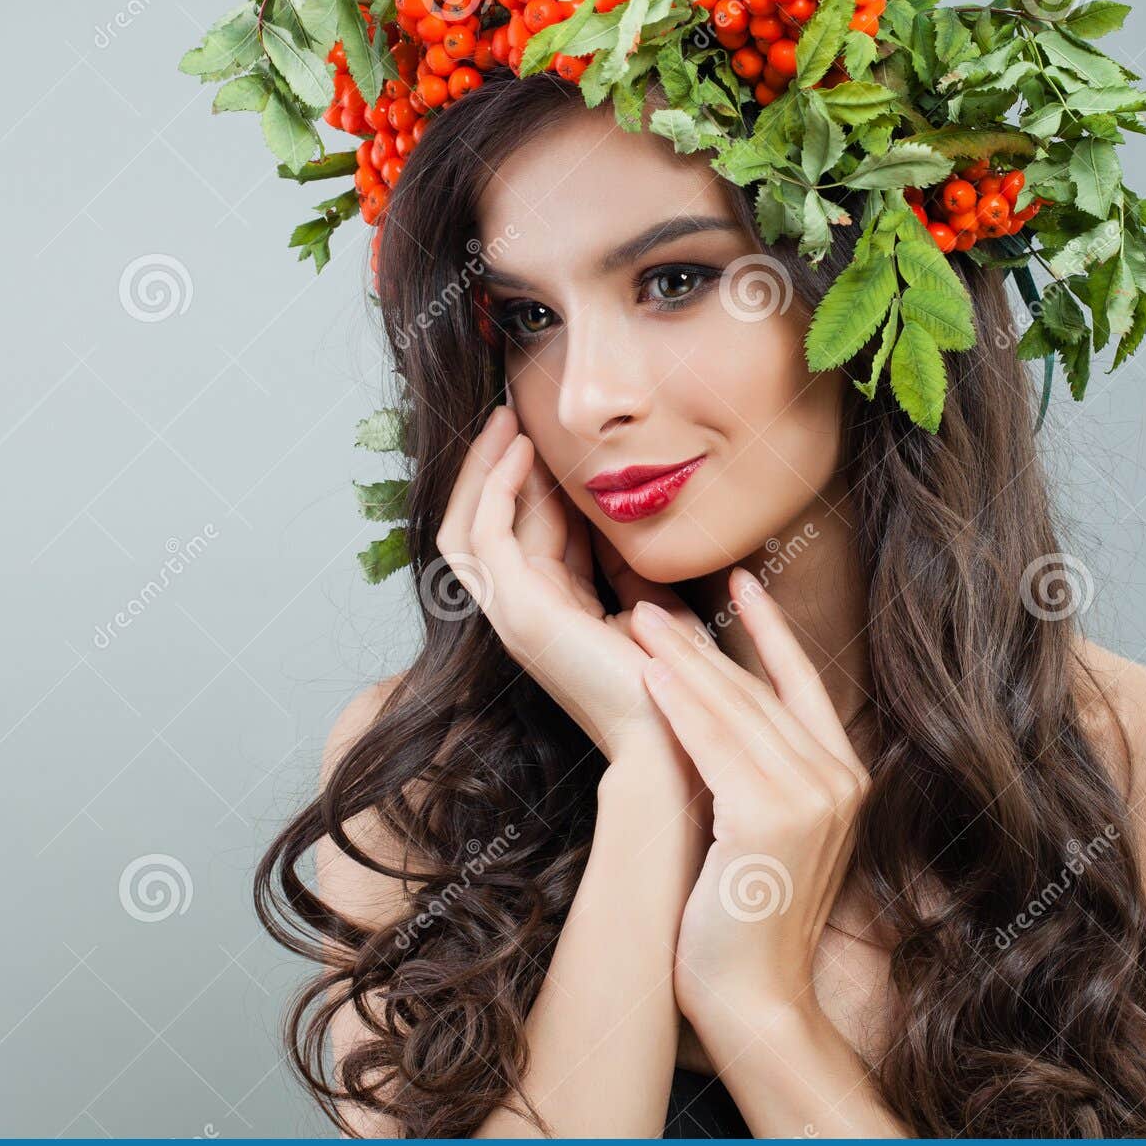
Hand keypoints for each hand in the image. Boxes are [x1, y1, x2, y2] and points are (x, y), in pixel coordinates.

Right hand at [435, 404, 709, 771]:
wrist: (678, 733)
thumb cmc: (676, 678)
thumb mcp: (653, 600)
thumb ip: (628, 562)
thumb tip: (621, 514)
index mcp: (553, 612)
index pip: (525, 532)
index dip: (530, 480)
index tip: (543, 433)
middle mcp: (522, 613)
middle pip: (486, 524)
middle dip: (494, 467)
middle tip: (508, 412)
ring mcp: (513, 615)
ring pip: (467, 528)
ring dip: (482, 471)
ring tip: (504, 421)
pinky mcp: (518, 612)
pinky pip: (484, 536)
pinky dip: (494, 489)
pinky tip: (520, 453)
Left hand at [624, 568, 870, 1025]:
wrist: (755, 1002)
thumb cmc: (745, 922)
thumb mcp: (763, 831)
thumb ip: (758, 771)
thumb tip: (719, 714)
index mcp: (842, 778)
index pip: (802, 683)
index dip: (770, 627)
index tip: (740, 580)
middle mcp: (837, 780)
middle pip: (758, 690)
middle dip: (702, 638)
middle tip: (653, 599)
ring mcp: (811, 798)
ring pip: (734, 708)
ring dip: (682, 658)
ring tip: (639, 617)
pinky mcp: (770, 817)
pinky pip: (715, 745)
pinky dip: (681, 705)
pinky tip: (650, 672)